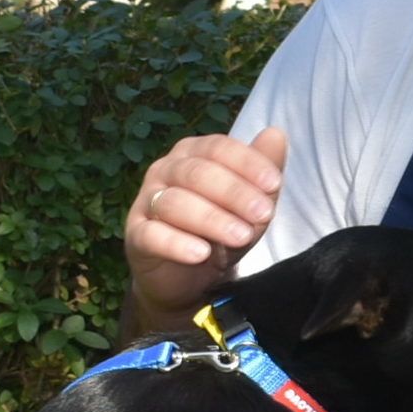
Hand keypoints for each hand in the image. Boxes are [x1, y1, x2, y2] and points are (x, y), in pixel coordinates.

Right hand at [124, 128, 286, 331]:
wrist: (188, 277)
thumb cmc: (219, 230)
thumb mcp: (249, 203)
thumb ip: (263, 170)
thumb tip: (276, 134)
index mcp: (193, 153)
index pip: (219, 148)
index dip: (247, 163)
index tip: (274, 184)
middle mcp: (166, 170)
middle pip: (198, 173)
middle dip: (234, 193)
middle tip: (263, 215)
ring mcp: (147, 201)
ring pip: (176, 203)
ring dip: (212, 219)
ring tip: (241, 237)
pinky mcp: (136, 235)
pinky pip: (152, 235)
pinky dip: (177, 244)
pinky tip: (201, 254)